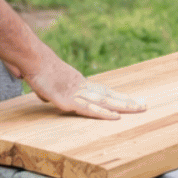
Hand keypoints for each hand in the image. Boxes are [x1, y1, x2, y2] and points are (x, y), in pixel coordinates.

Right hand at [23, 55, 147, 119]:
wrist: (33, 59)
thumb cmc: (37, 69)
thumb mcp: (45, 85)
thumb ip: (49, 92)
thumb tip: (45, 95)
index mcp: (78, 84)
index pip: (102, 92)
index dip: (117, 97)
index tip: (131, 100)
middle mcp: (81, 88)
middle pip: (108, 96)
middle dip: (127, 101)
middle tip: (145, 105)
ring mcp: (76, 94)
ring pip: (104, 102)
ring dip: (122, 106)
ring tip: (139, 109)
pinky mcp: (68, 102)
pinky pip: (88, 110)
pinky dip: (102, 114)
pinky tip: (115, 117)